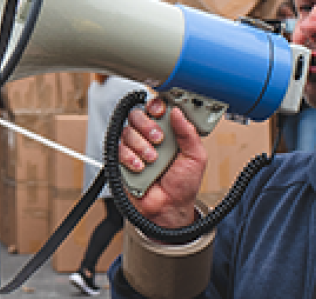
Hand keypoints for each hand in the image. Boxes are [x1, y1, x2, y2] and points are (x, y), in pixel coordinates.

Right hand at [117, 97, 207, 228]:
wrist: (169, 208)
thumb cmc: (183, 185)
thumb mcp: (196, 157)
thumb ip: (189, 133)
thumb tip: (178, 112)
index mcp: (168, 131)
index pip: (157, 108)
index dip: (156, 106)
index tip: (160, 112)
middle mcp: (149, 137)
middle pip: (137, 115)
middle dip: (147, 126)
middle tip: (158, 139)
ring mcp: (135, 148)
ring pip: (127, 132)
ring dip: (141, 146)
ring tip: (153, 160)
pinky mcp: (123, 160)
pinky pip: (119, 149)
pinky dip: (130, 158)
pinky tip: (141, 167)